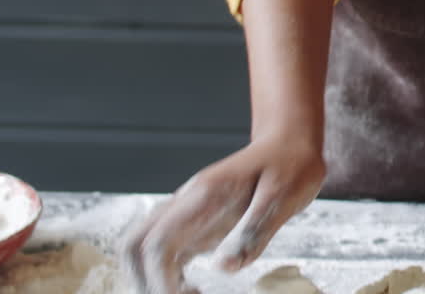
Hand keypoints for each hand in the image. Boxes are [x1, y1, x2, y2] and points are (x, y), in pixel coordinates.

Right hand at [122, 134, 324, 293]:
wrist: (290, 144)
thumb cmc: (291, 166)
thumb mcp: (283, 197)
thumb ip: (253, 232)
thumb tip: (223, 267)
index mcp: (204, 196)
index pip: (158, 243)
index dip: (161, 279)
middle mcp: (186, 205)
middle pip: (133, 246)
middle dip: (144, 282)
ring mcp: (187, 215)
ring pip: (142, 250)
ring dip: (153, 281)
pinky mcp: (195, 226)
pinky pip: (164, 254)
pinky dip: (168, 278)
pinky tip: (194, 290)